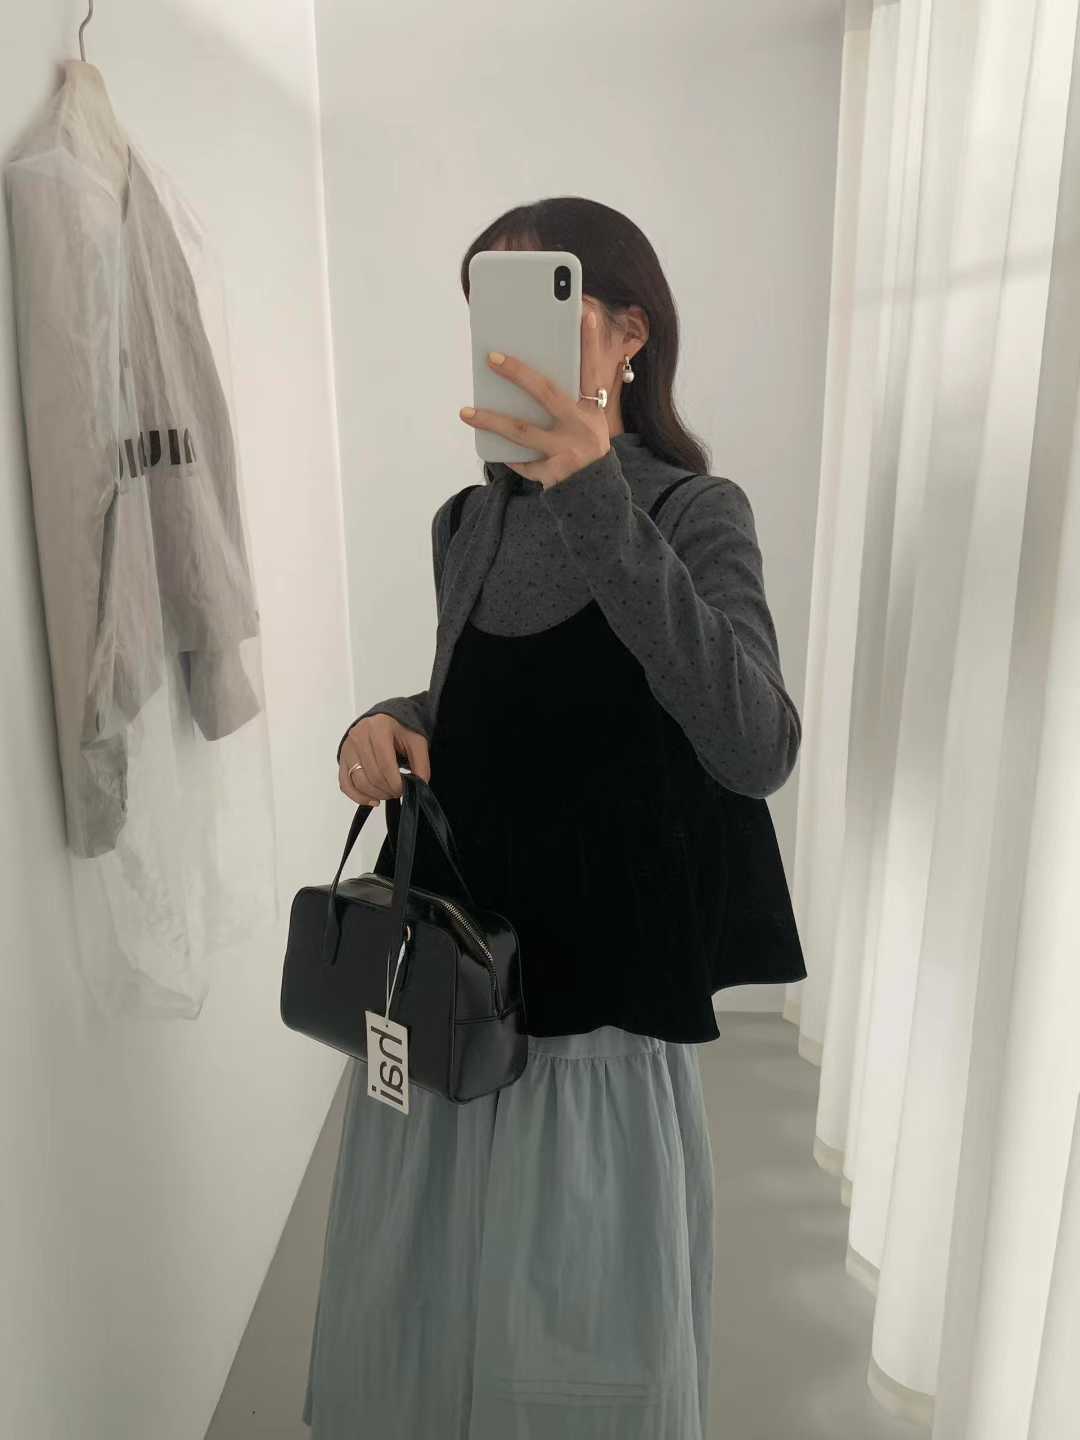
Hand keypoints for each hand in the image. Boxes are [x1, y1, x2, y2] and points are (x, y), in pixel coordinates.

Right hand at [338, 714, 430, 806]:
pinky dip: (358, 796)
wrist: (385, 719)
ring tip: (389, 793)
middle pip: (372, 776)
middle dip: (388, 790)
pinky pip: (345, 784)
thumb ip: (421, 764)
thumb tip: (419, 786)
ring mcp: (348, 748)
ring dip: (376, 794)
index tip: (405, 789)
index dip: (396, 783)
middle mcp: (358, 736)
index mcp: (378, 728)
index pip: (385, 765)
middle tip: (399, 792)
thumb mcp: (417, 741)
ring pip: (359, 782)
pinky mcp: (342, 758)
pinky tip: (373, 800)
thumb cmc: (401, 729)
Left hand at [458, 306, 610, 489]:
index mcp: (592, 410)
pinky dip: (505, 453)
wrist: (595, 495)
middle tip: (491, 357)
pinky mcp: (553, 474)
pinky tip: (489, 445)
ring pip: (522, 431)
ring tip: (466, 412)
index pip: (591, 370)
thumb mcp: (588, 423)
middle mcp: (581, 427)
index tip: (583, 314)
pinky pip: (521, 461)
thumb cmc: (584, 448)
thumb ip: (568, 400)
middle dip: (518, 373)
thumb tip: (525, 376)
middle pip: (546, 393)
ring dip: (492, 420)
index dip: (589, 343)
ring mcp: (567, 451)